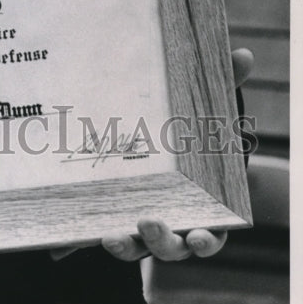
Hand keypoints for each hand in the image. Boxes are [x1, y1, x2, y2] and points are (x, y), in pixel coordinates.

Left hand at [50, 47, 254, 264]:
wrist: (167, 148)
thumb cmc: (197, 136)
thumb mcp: (212, 112)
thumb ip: (228, 85)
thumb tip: (241, 54)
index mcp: (204, 211)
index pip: (209, 236)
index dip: (206, 240)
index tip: (200, 237)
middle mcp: (173, 226)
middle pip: (169, 249)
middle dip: (160, 242)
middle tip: (147, 222)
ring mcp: (140, 228)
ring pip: (134, 249)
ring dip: (123, 247)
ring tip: (110, 236)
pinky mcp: (112, 220)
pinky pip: (95, 237)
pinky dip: (81, 243)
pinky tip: (61, 244)